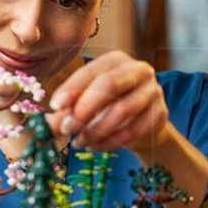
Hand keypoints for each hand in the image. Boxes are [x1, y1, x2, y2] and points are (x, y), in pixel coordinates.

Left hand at [45, 50, 170, 159]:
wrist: (144, 125)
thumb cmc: (108, 108)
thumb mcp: (86, 103)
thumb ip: (67, 110)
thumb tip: (46, 125)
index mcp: (115, 60)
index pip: (91, 71)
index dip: (72, 88)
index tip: (55, 106)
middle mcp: (138, 70)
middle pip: (109, 85)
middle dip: (84, 109)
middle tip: (66, 128)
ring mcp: (153, 91)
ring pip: (122, 110)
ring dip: (96, 129)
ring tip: (78, 142)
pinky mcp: (160, 114)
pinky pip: (133, 130)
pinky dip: (110, 141)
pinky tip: (94, 147)